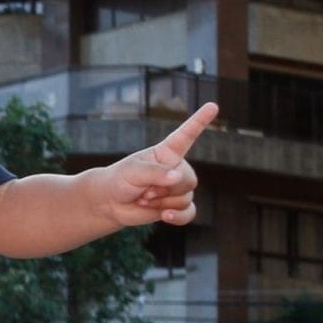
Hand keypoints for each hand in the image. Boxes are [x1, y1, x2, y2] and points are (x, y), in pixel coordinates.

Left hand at [101, 101, 217, 226]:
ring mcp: (177, 188)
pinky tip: (164, 216)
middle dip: (165, 188)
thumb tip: (177, 177)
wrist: (111, 202)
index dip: (200, 121)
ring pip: (185, 197)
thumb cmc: (119, 180)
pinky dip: (177, 217)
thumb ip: (154, 172)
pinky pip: (189, 213)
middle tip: (143, 190)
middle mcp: (176, 168)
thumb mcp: (132, 171)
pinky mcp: (176, 206)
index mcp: (166, 152)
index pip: (186, 135)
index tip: (213, 105)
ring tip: (143, 199)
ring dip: (162, 202)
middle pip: (189, 179)